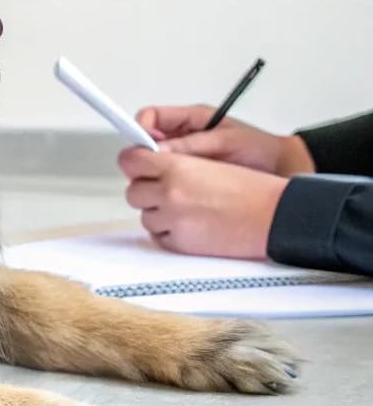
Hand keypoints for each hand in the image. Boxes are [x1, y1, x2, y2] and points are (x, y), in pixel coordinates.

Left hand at [119, 148, 287, 258]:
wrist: (275, 217)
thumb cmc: (251, 188)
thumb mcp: (208, 161)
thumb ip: (173, 162)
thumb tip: (144, 163)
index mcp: (176, 167)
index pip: (130, 161)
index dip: (133, 162)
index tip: (137, 164)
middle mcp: (168, 193)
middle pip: (133, 191)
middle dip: (147, 190)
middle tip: (169, 190)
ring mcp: (172, 220)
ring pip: (145, 215)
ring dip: (159, 213)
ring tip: (189, 209)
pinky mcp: (179, 244)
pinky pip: (158, 236)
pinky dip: (169, 231)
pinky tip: (192, 224)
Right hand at [136, 105, 313, 176]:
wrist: (284, 171)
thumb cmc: (261, 150)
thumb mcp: (225, 142)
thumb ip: (192, 145)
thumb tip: (159, 150)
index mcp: (191, 120)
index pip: (152, 117)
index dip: (141, 128)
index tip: (141, 143)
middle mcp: (183, 138)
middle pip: (147, 143)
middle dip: (145, 155)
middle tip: (153, 167)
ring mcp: (185, 159)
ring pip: (155, 164)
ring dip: (157, 173)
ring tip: (170, 181)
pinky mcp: (190, 179)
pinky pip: (168, 181)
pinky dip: (168, 186)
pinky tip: (177, 193)